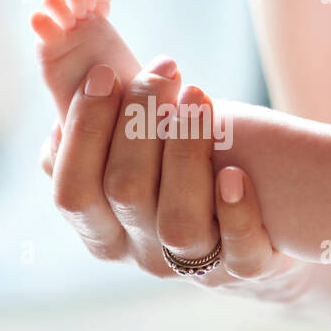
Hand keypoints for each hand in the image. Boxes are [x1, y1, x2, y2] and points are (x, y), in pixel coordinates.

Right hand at [40, 59, 303, 299]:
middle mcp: (140, 252)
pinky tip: (236, 173)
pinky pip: (239, 256)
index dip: (84, 132)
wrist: (266, 215)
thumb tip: (63, 60)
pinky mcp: (245, 270)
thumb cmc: (183, 164)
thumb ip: (99, 117)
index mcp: (100, 227)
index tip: (105, 74)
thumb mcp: (136, 143)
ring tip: (198, 97)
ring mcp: (192, 266)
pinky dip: (237, 212)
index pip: (73, 190)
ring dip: (186, 152)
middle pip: (125, 193)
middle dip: (141, 121)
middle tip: (164, 68)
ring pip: (178, 224)